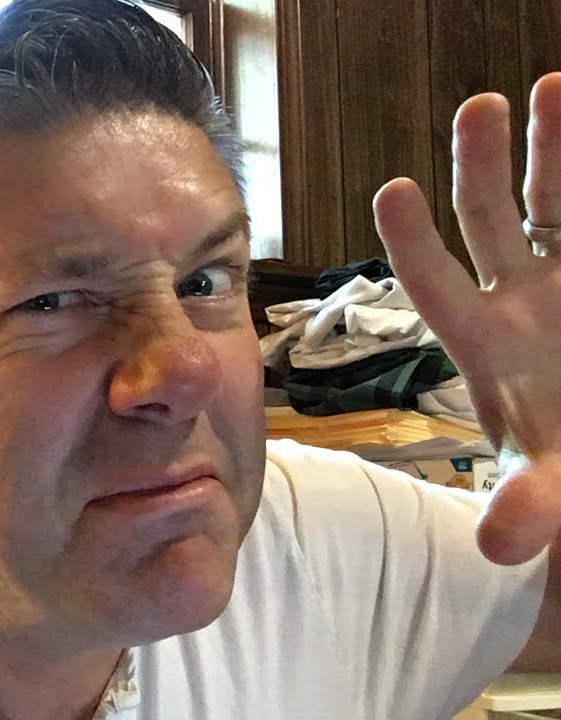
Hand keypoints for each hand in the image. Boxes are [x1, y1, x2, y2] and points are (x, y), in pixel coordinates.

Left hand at [375, 72, 560, 565]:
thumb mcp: (556, 492)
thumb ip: (531, 511)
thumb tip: (501, 548)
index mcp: (485, 344)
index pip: (437, 286)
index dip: (414, 243)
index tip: (394, 189)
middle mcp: (518, 300)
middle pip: (490, 223)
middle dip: (484, 167)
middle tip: (479, 107)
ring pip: (553, 201)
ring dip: (552, 147)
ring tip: (552, 85)